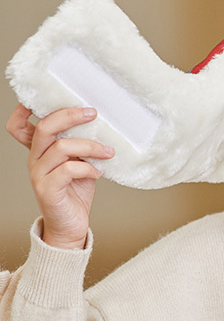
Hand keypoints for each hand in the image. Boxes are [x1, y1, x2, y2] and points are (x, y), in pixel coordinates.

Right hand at [6, 104, 113, 249]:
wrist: (72, 224)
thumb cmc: (77, 190)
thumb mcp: (79, 161)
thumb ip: (80, 144)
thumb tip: (99, 123)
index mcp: (40, 151)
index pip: (20, 127)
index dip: (25, 110)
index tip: (47, 96)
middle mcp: (35, 160)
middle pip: (45, 128)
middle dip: (70, 115)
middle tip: (93, 113)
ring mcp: (39, 175)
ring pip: (61, 147)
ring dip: (90, 146)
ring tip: (108, 152)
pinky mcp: (48, 190)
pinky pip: (68, 169)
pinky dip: (88, 168)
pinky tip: (98, 173)